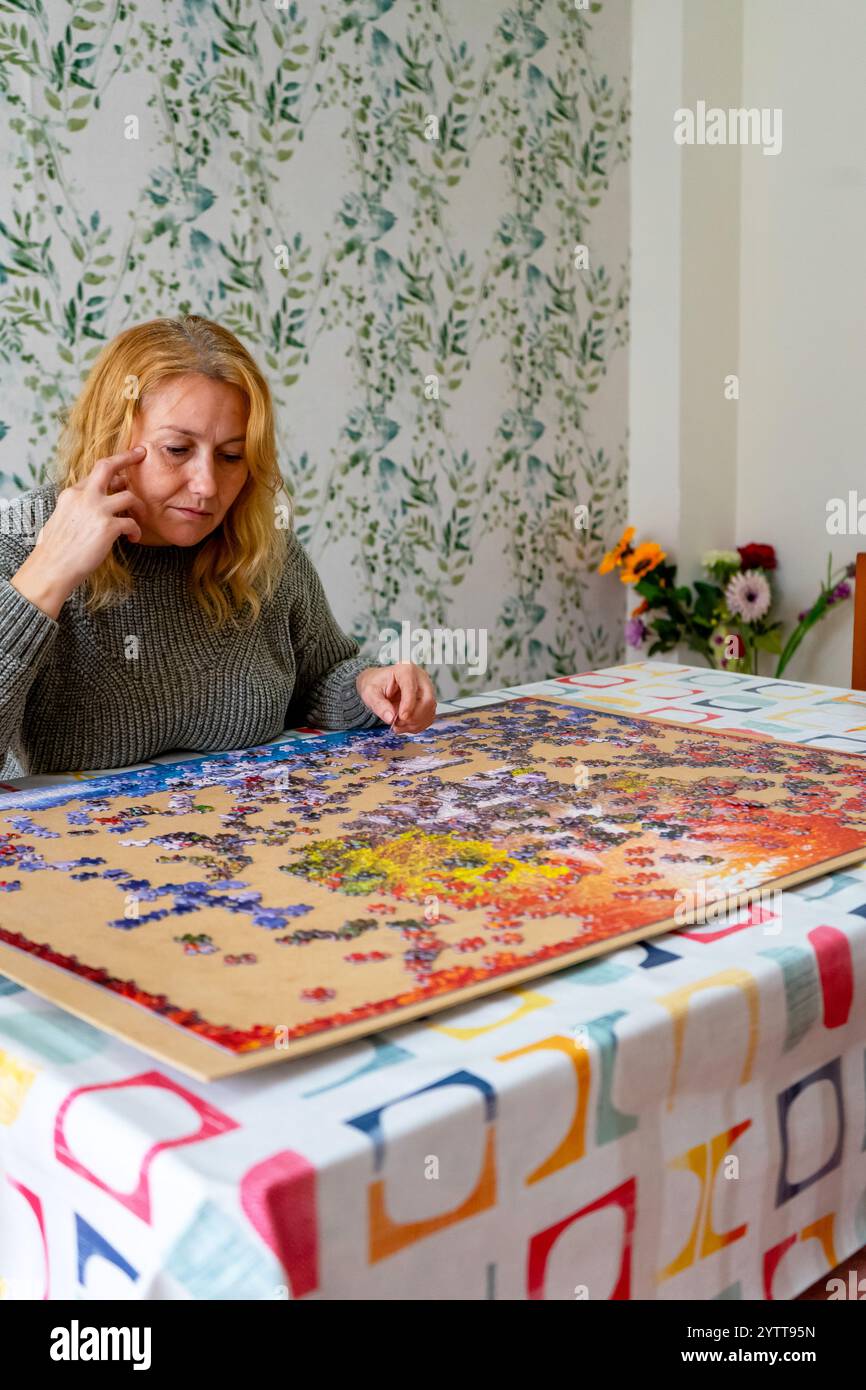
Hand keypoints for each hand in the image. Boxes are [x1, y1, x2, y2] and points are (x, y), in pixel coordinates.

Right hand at [11, 446, 145, 617]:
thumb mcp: (61, 518)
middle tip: (141, 454)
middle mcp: (84, 496)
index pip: (94, 474)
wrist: (52, 568)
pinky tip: (133, 539)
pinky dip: (136, 531)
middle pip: (107, 466)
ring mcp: (97, 510)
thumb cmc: (56, 549)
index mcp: (71, 494)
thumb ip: (77, 507)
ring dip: (138, 507)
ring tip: (138, 518)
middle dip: (127, 457)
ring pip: (129, 496)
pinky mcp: (108, 527)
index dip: (112, 473)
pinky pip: (132, 523)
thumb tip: (94, 505)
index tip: (122, 471)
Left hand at [355, 662, 436, 732]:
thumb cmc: (376, 685)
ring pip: (429, 710)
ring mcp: (426, 689)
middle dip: (414, 717)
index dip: (408, 705)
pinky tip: (405, 725)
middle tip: (398, 723)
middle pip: (427, 700)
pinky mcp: (428, 701)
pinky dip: (417, 725)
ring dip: (415, 723)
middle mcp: (420, 678)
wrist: (379, 685)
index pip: (411, 687)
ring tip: (398, 725)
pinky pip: (429, 716)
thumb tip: (390, 718)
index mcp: (405, 670)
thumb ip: (378, 705)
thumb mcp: (370, 693)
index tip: (401, 717)